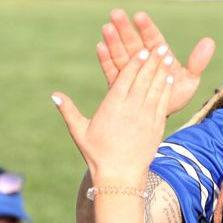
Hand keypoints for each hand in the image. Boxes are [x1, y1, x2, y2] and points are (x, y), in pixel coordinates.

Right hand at [53, 47, 174, 184]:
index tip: (141, 50)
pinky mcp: (156, 125)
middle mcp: (131, 109)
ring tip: (167, 55)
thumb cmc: (97, 154)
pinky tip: (169, 77)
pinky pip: (163, 102)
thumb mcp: (79, 131)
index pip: (125, 79)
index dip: (135, 64)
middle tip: (159, 45)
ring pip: (156, 88)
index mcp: (112, 107)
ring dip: (162, 70)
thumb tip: (54, 95)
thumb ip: (68, 111)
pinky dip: (166, 88)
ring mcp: (146, 117)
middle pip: (143, 79)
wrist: (120, 176)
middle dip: (152, 61)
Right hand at [97, 9, 214, 115]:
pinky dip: (106, 60)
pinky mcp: (119, 84)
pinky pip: (112, 71)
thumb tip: (210, 41)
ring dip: (113, 41)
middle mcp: (143, 61)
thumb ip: (198, 62)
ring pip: (120, 54)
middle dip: (124, 29)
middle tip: (116, 14)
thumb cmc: (176, 96)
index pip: (153, 39)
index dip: (146, 28)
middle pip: (133, 43)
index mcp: (159, 57)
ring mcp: (130, 72)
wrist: (161, 117)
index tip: (139, 16)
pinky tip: (100, 47)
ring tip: (106, 28)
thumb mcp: (190, 80)